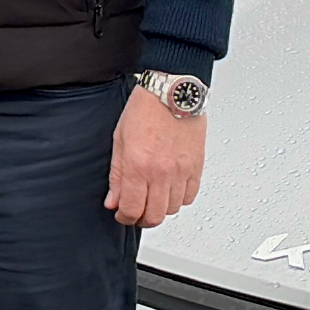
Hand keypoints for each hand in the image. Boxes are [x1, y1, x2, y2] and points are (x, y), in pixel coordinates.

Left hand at [108, 81, 205, 229]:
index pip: (132, 209)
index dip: (125, 218)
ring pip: (173, 209)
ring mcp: (181, 171)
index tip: (122, 214)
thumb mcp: (120, 140)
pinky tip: (171, 190)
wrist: (172, 90)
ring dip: (161, 208)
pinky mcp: (196, 166)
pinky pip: (190, 196)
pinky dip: (179, 199)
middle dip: (142, 219)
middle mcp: (161, 172)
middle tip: (137, 213)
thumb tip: (113, 201)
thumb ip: (117, 175)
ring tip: (153, 198)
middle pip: (154, 216)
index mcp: (138, 165)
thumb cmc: (146, 108)